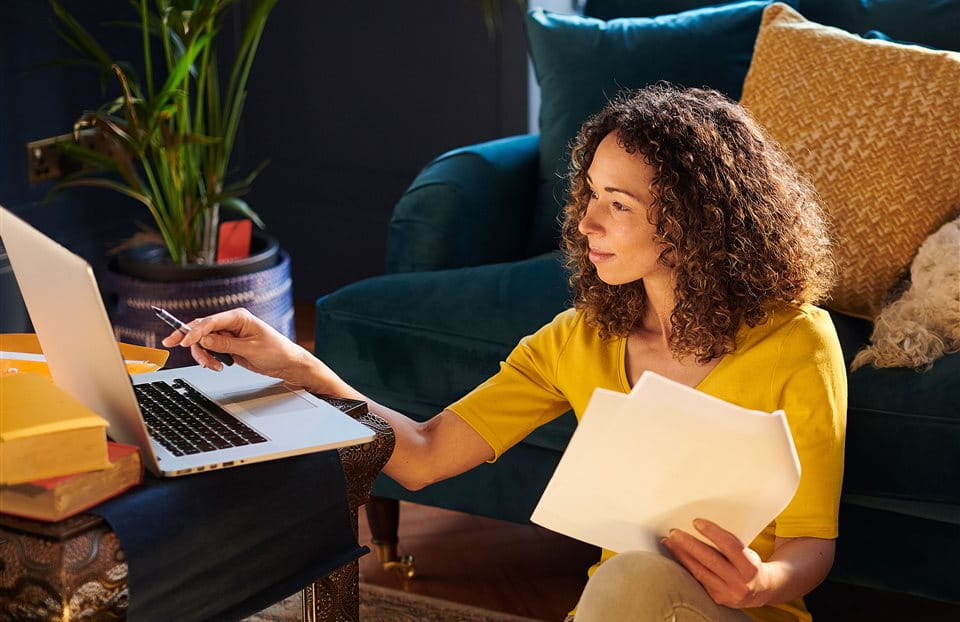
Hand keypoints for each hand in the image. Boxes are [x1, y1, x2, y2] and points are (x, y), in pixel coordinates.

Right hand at [160, 307, 338, 391]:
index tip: (184, 342)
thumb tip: (204, 339)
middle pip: (202, 329)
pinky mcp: (228, 346)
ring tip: (214, 366)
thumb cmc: (276, 351)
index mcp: (239, 317)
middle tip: (173, 346)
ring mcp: (229, 335)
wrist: (287, 363)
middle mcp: (232, 324)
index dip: (195, 331)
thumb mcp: (250, 348)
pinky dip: (209, 358)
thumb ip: (225, 344)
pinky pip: (210, 350)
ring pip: (203, 342)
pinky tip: (217, 365)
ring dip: (203, 355)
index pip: (210, 321)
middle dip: (189, 340)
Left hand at [661, 518, 771, 608]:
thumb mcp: (746, 552)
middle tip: (674, 533)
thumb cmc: (749, 563)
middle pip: (710, 560)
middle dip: (689, 545)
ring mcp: (728, 593)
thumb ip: (729, 543)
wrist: (761, 589)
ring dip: (681, 555)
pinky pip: (698, 581)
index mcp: (750, 567)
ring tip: (668, 542)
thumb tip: (700, 526)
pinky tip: (676, 557)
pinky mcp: (717, 599)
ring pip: (700, 572)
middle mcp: (740, 582)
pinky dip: (686, 567)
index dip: (713, 533)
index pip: (730, 546)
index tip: (696, 522)